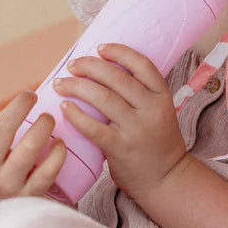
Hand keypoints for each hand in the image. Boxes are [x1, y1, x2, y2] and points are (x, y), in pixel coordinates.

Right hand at [0, 87, 66, 216]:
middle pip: (4, 130)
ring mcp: (8, 184)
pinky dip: (57, 153)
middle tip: (30, 96)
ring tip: (47, 118)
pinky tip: (59, 143)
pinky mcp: (29, 196)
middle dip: (21, 105)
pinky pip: (48, 171)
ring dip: (43, 126)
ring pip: (29, 148)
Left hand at [52, 43, 186, 198]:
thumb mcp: (159, 113)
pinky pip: (93, 127)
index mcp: (162, 97)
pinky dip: (76, 115)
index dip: (119, 52)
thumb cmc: (156, 144)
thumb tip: (103, 74)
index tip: (100, 48)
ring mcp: (136, 129)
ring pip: (103, 98)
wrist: (166, 180)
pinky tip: (64, 107)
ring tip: (61, 83)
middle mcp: (151, 110)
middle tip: (72, 65)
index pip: (142, 65)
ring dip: (76, 86)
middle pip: (116, 78)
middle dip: (89, 66)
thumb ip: (140, 96)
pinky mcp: (121, 148)